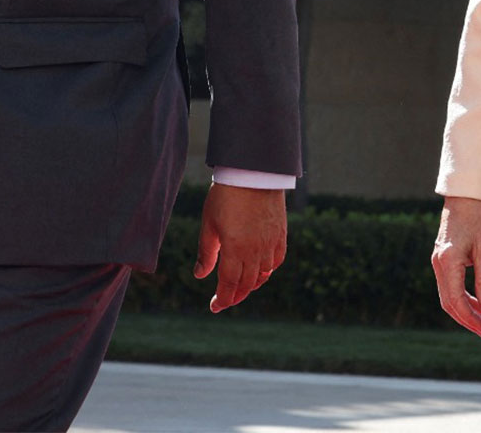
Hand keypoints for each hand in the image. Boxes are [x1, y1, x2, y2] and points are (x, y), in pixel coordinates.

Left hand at [193, 183, 287, 312]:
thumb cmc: (225, 196)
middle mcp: (256, 251)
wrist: (253, 172)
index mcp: (235, 250)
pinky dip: (268, 270)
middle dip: (235, 296)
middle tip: (225, 301)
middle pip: (247, 284)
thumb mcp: (209, 224)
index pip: (230, 285)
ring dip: (251, 285)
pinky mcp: (281, 234)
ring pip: (263, 275)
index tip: (215, 306)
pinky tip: (261, 270)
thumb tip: (200, 275)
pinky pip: (276, 261)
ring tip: (241, 286)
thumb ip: (206, 253)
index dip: (223, 299)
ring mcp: (270, 243)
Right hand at [432, 196, 480, 337]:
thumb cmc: (477, 221)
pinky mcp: (440, 260)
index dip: (470, 318)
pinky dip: (460, 298)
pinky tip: (476, 303)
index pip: (456, 299)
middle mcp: (438, 264)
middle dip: (466, 319)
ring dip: (463, 310)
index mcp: (448, 261)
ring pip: (446, 296)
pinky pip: (448, 286)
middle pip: (448, 302)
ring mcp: (437, 262)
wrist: (464, 199)